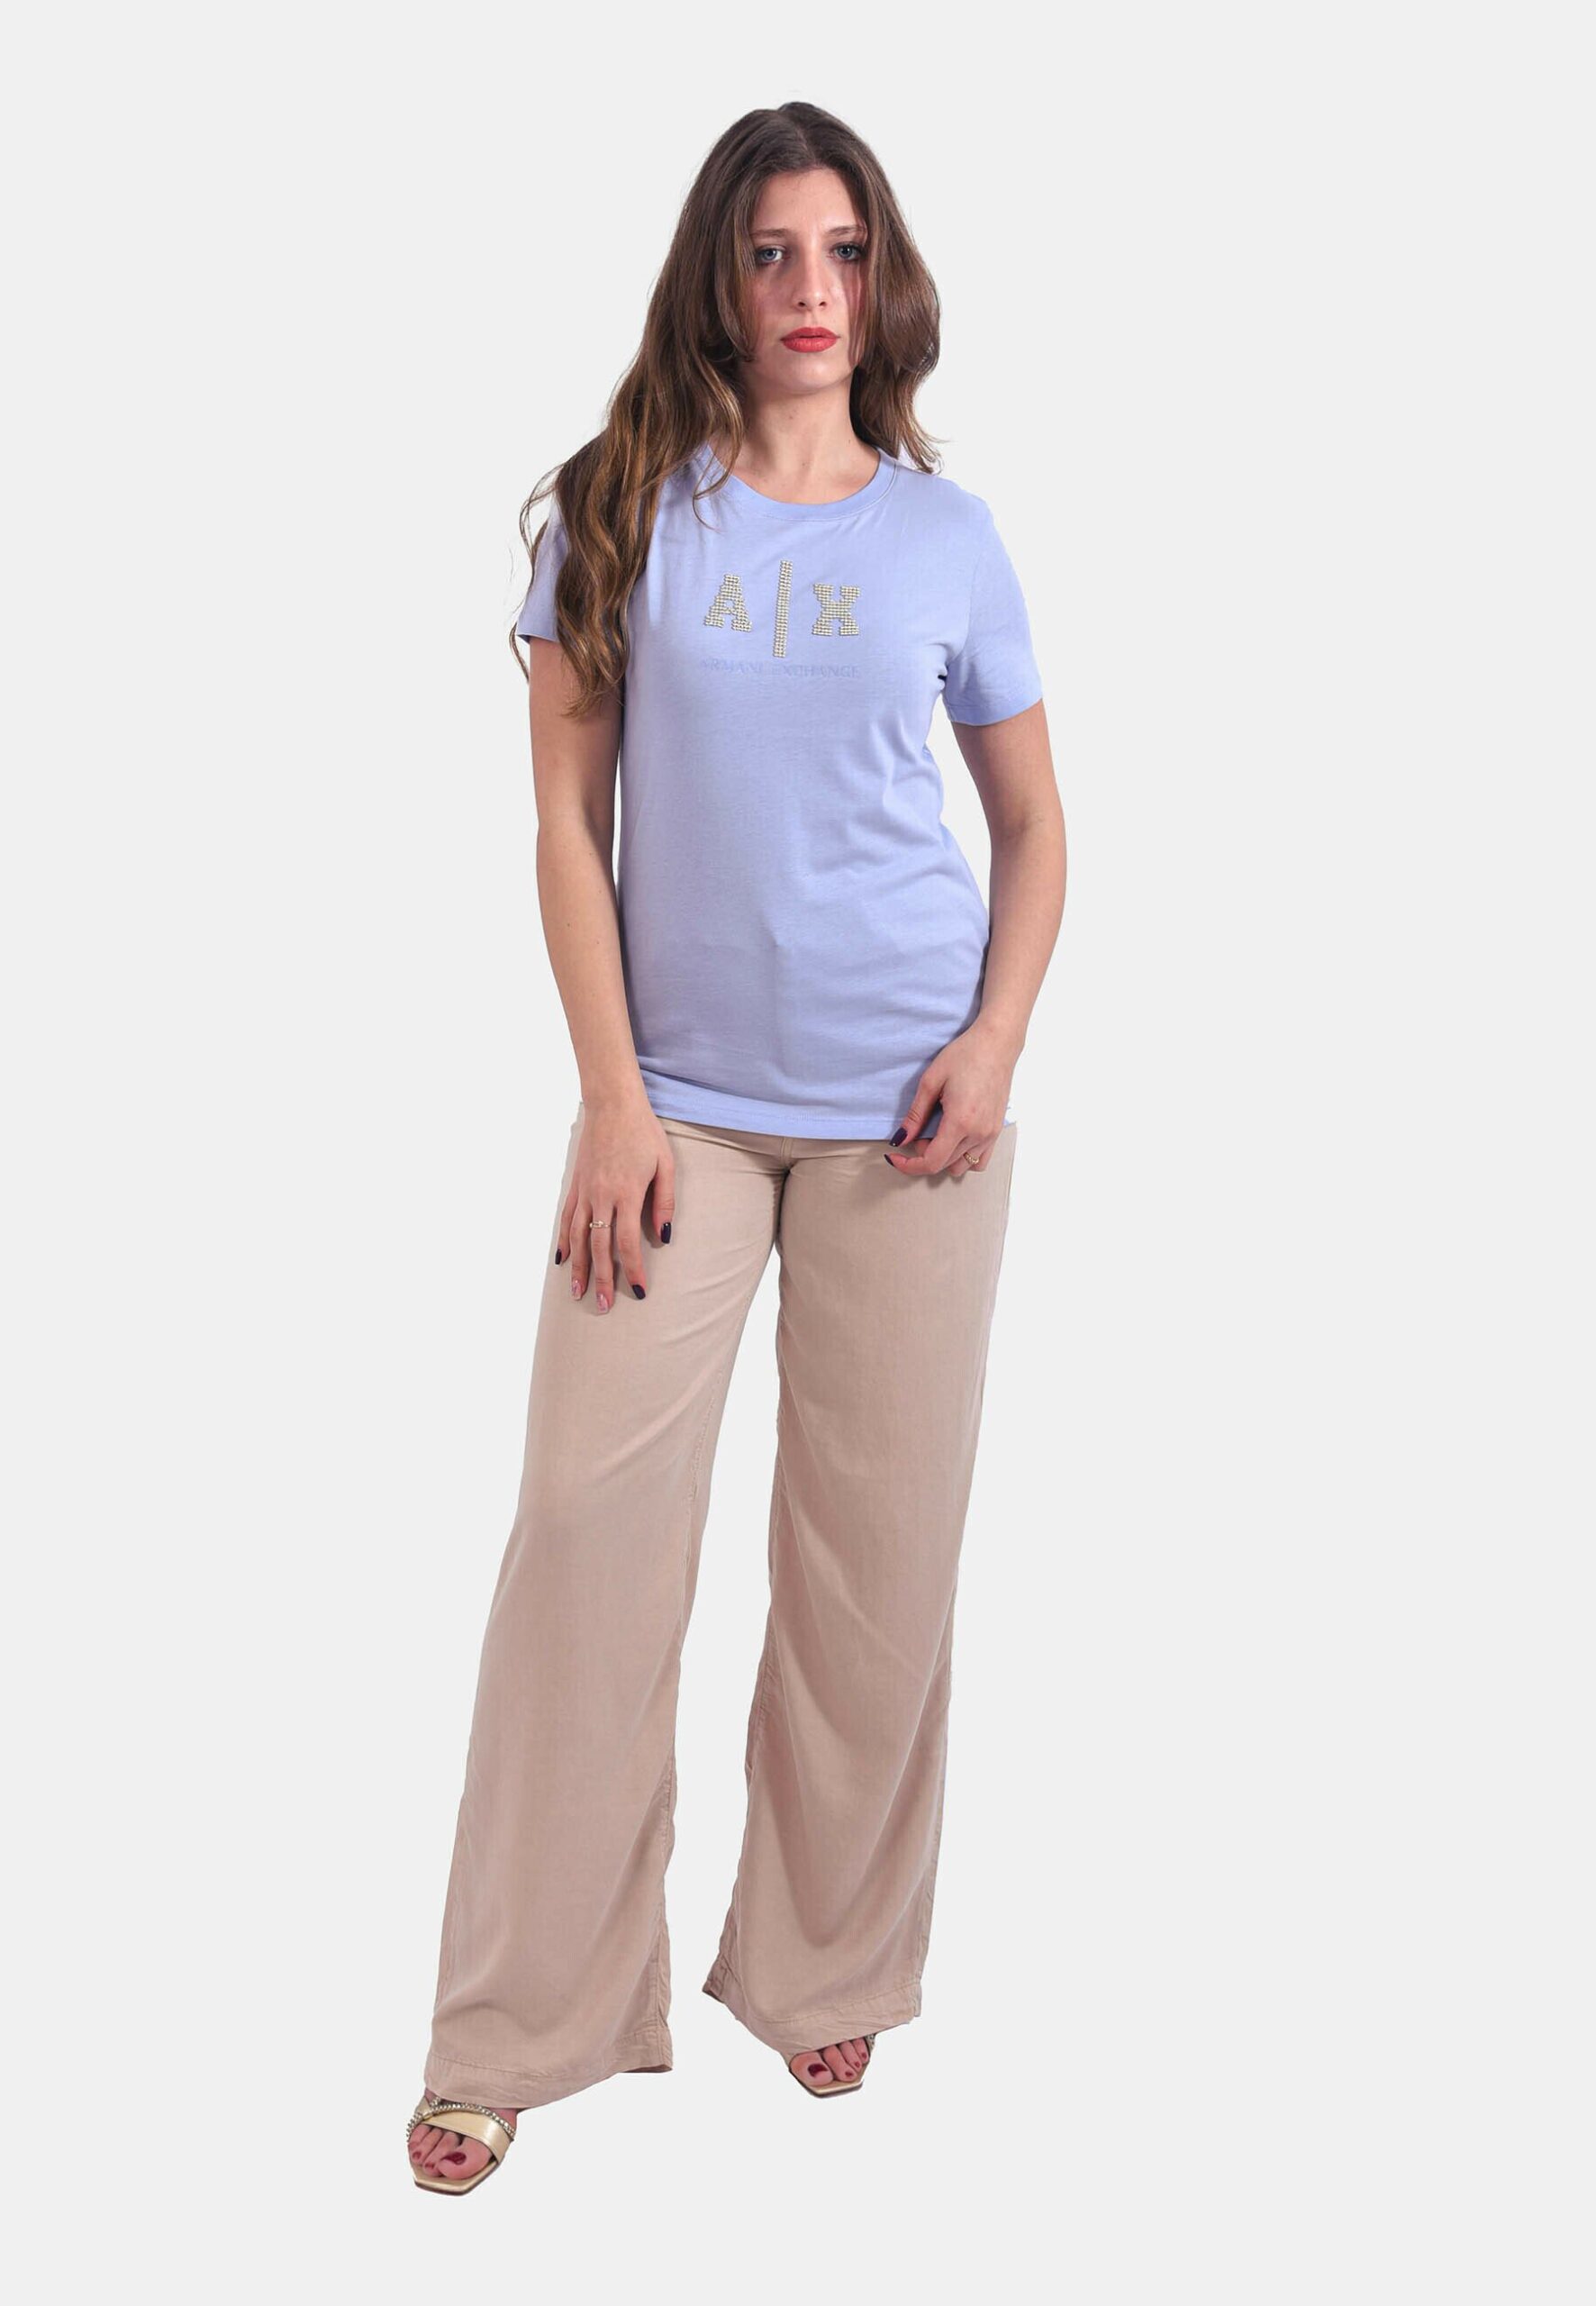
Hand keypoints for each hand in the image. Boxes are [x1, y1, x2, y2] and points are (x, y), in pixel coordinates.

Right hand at [556, 1092, 674, 1310]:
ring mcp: (585, 1191)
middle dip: (602, 1279)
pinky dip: (564, 1241)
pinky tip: (563, 1260)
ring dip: (579, 1268)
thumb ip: (663, 1202)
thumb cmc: (644, 1133)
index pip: (627, 1243)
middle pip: (599, 1247)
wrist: (612, 1105)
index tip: (639, 1291)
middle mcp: (601, 1196)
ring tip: (577, 1293)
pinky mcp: (575, 1185)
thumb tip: (664, 1237)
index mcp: (626, 1194)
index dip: (633, 1270)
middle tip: (602, 1306)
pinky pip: (566, 1219)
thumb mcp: (665, 1165)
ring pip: (578, 1238)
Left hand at [884, 1022, 1015, 1177]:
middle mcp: (978, 1133)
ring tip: (938, 1133)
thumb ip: (915, 1115)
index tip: (895, 1157)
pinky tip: (955, 1138)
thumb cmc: (965, 1055)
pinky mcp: (997, 1130)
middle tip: (918, 1131)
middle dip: (923, 1155)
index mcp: (960, 1121)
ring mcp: (990, 1134)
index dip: (908, 1165)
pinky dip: (963, 1157)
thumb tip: (900, 1139)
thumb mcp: (931, 1081)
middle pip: (944, 1165)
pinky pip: (980, 1160)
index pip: (931, 1161)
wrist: (996, 1044)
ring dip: (944, 1157)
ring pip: (961, 1166)